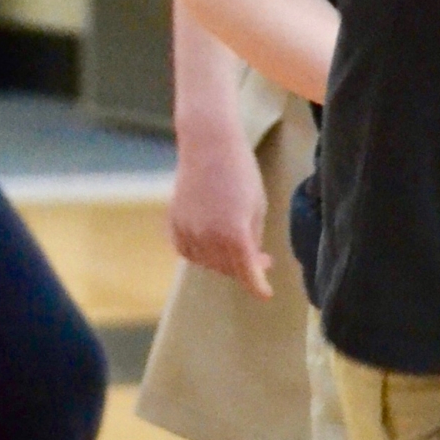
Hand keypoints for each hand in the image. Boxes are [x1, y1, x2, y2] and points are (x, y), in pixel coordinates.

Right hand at [168, 127, 272, 297]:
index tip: (265, 294)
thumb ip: (253, 239)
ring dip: (224, 260)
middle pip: (228, 270)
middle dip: (246, 268)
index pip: (247, 273)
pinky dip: (200, 253)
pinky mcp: (173, 223)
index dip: (258, 287)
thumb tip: (251, 260)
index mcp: (234, 235)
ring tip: (238, 245)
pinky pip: (187, 251)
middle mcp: (208, 237)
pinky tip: (213, 244)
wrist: (209, 146)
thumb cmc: (241, 172)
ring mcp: (187, 231)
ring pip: (207, 263)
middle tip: (261, 258)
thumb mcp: (258, 207)